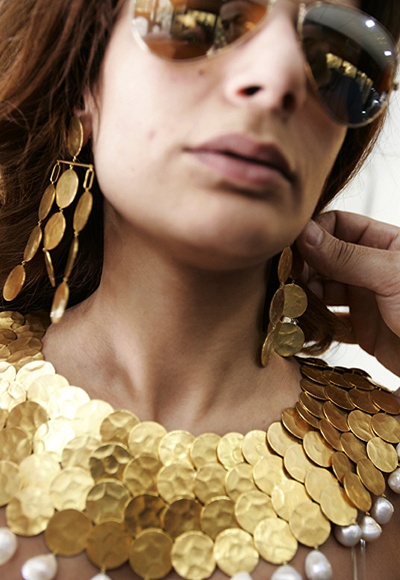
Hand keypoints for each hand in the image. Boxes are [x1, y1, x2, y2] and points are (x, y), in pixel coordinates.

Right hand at [296, 211, 399, 376]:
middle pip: (325, 260)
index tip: (292, 251)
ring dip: (306, 298)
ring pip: (324, 291)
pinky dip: (317, 326)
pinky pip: (332, 323)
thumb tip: (305, 235)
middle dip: (304, 269)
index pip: (338, 226)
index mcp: (386, 244)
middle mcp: (373, 269)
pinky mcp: (365, 330)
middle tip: (286, 283)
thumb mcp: (390, 275)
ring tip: (292, 306)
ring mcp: (368, 299)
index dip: (313, 236)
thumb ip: (346, 256)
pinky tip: (306, 328)